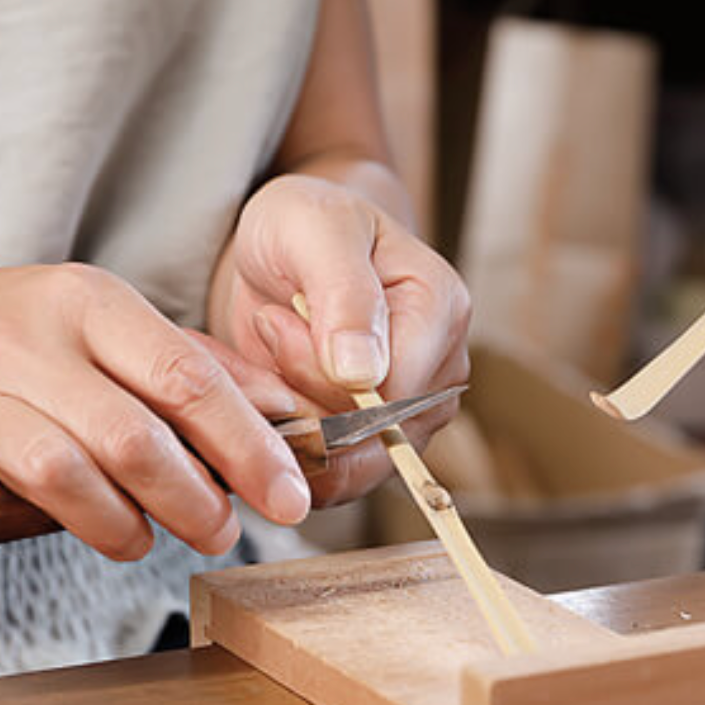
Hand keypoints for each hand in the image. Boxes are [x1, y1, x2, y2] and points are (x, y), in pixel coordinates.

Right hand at [0, 266, 311, 559]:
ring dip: (113, 521)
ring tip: (142, 540)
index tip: (289, 497)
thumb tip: (288, 411)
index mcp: (92, 305)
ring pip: (53, 463)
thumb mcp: (111, 330)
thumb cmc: (23, 339)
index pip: (189, 379)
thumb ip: (196, 368)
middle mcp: (31, 337)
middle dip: (193, 499)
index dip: (249, 447)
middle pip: (131, 434)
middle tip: (220, 532)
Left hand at [211, 173, 470, 506]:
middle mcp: (439, 376)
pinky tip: (262, 390)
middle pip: (370, 439)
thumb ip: (345, 295)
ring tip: (263, 358)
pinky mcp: (374, 445)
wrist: (288, 250)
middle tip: (267, 330)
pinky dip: (279, 444)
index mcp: (441, 313)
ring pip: (344, 468)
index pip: (390, 391)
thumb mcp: (315, 228)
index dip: (316, 373)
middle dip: (295, 397)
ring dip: (283, 423)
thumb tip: (365, 376)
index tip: (276, 320)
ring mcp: (412, 418)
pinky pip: (325, 477)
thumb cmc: (306, 226)